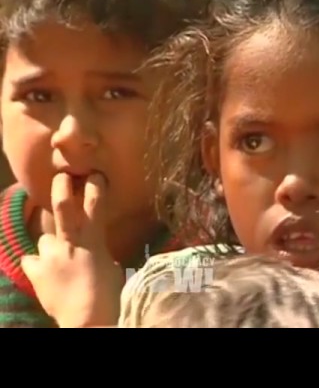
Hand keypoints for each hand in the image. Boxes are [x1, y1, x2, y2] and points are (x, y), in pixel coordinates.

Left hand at [21, 173, 124, 327]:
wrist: (87, 319)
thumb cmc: (108, 295)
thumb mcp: (110, 266)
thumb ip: (99, 251)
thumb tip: (95, 248)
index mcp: (93, 239)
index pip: (95, 204)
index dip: (95, 186)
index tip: (95, 174)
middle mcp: (69, 242)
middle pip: (62, 205)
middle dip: (61, 187)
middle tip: (63, 176)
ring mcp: (49, 256)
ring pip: (44, 238)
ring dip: (51, 244)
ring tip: (58, 255)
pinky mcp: (35, 272)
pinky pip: (31, 260)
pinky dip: (38, 263)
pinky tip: (44, 270)